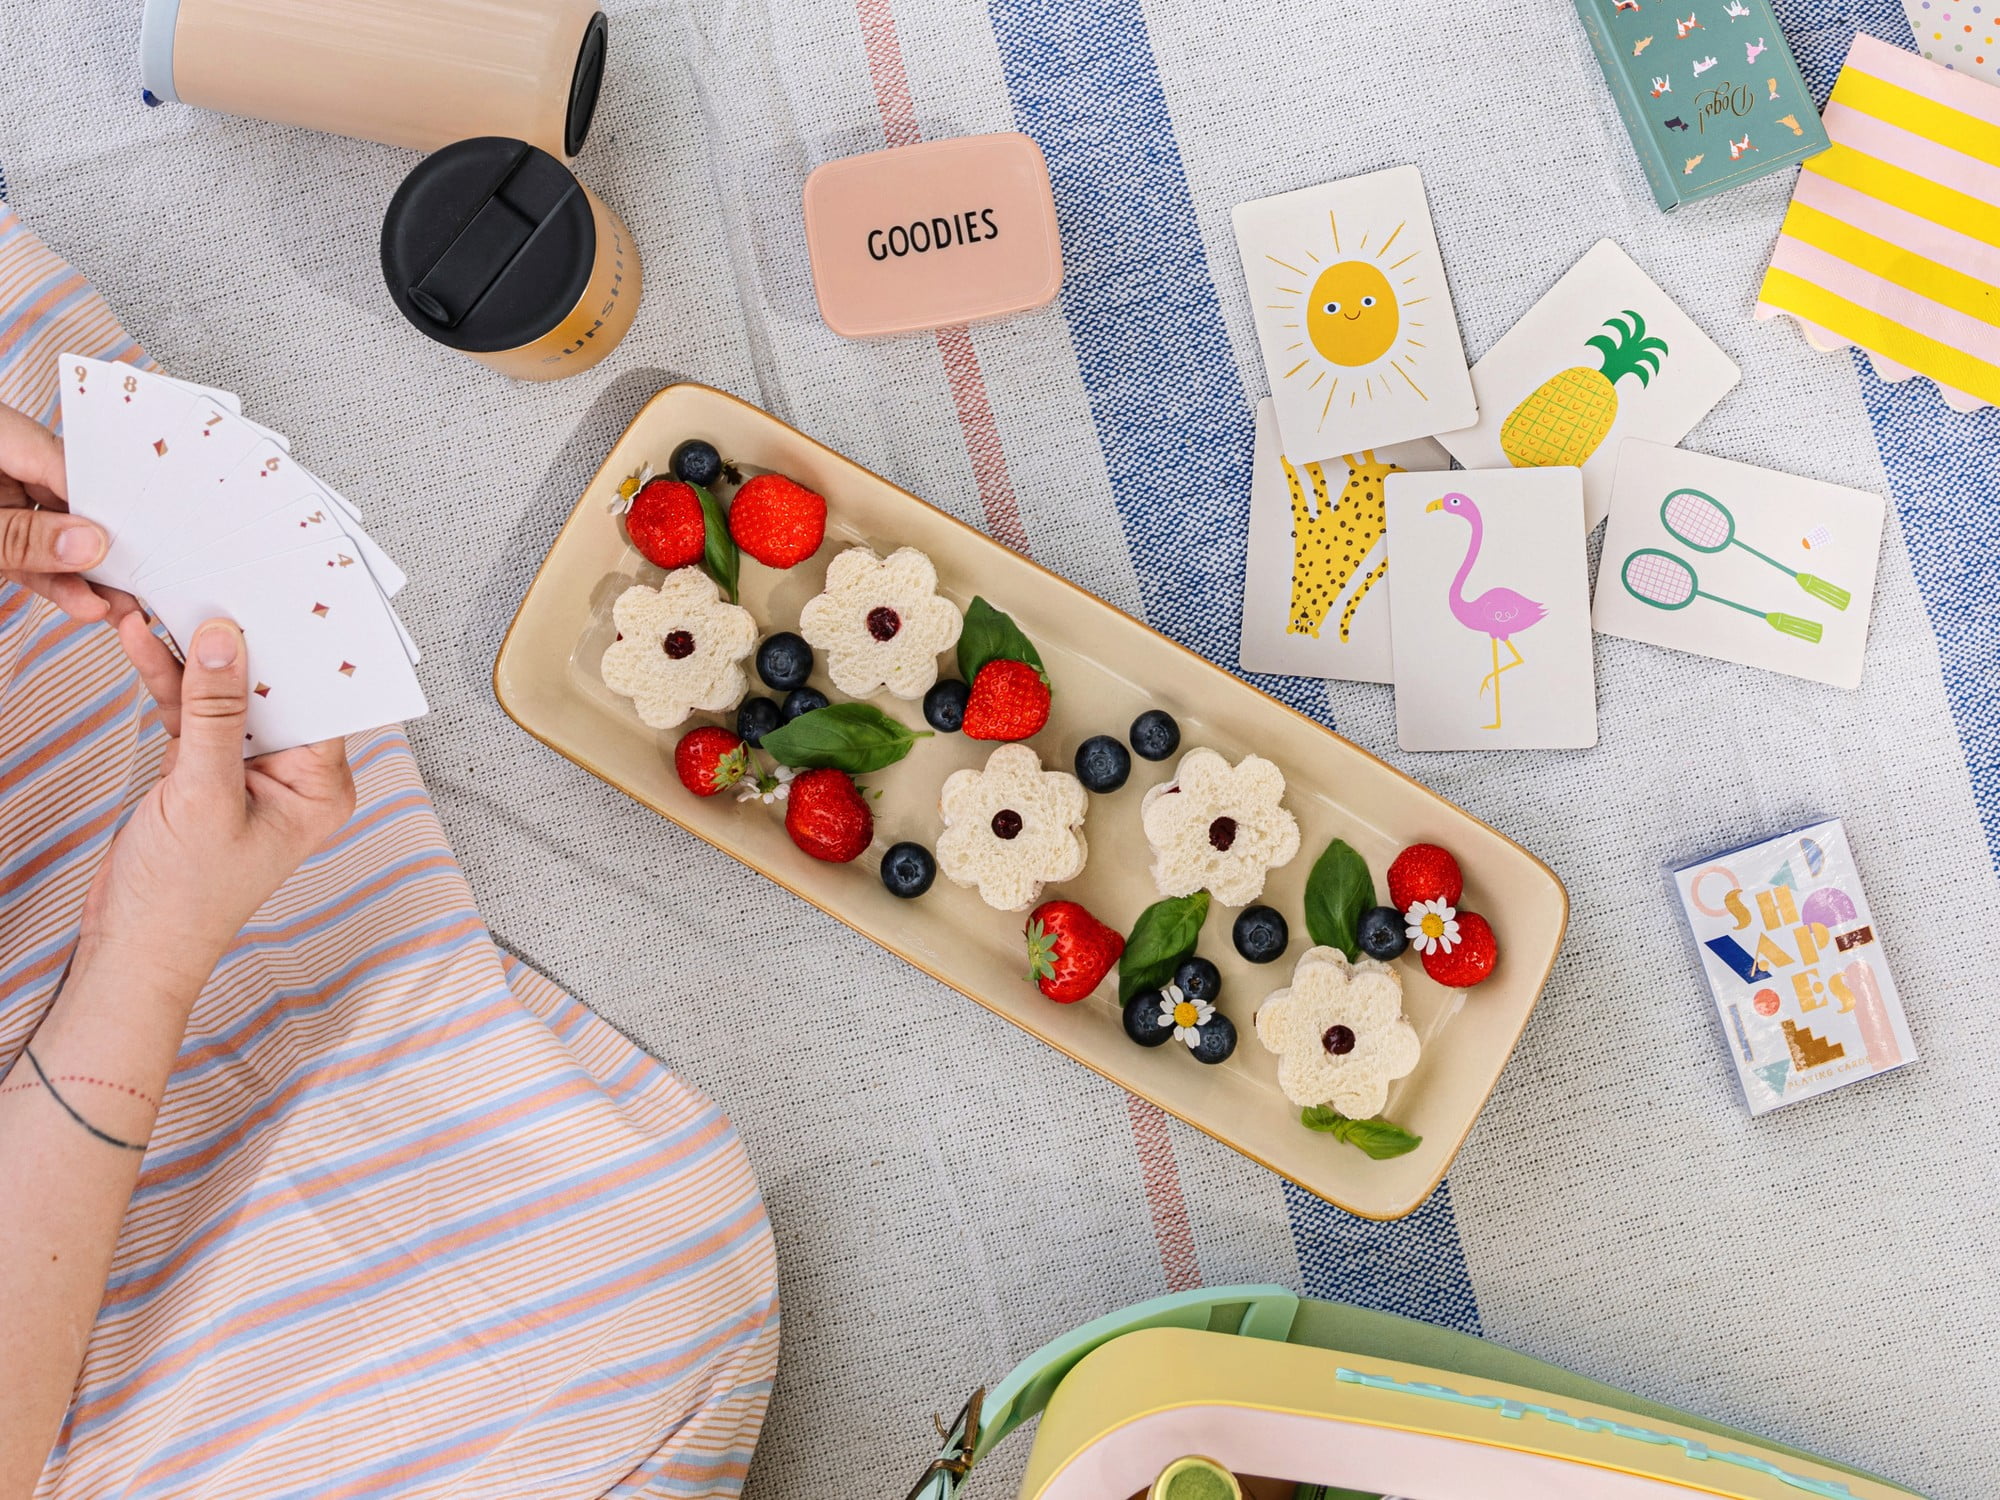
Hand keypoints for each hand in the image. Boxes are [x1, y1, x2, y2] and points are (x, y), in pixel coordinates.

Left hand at [0, 401, 125, 623]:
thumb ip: (23, 535)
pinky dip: (52, 579)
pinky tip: (82, 603)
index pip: (73, 466)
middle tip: (145, 580)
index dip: (110, 505)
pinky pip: (29, 552)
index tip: (145, 541)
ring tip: (118, 607)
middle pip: (72, 500)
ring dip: (84, 575)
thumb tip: (88, 545)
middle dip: (106, 546)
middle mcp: (5, 461)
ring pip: (53, 533)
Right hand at [78, 613, 356, 991]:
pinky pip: (193, 712)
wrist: (132, 946)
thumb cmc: (183, 898)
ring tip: (168, 601)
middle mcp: (294, 776)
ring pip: (227, 695)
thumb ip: (216, 715)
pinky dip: (169, 680)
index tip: (285, 596)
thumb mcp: (203, 794)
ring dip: (194, 654)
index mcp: (321, 788)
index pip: (323, 701)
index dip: (304, 648)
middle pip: (275, 690)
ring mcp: (248, 770)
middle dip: (244, 640)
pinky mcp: (205, 768)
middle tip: (222, 583)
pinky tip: (145, 640)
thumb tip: (230, 642)